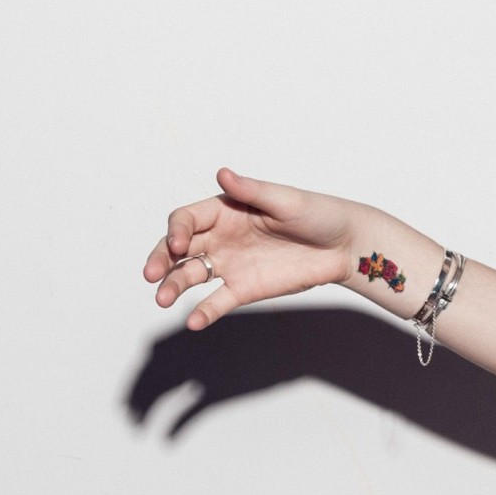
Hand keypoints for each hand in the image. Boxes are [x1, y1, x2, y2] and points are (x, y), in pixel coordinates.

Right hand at [144, 167, 367, 330]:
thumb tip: (222, 173)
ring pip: (190, 275)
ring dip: (173, 286)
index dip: (177, 230)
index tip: (179, 243)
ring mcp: (230, 264)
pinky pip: (216, 301)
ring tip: (162, 299)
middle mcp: (221, 237)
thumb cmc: (318, 214)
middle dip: (161, 259)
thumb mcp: (286, 200)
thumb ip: (252, 191)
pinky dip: (203, 311)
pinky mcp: (243, 289)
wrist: (344, 246)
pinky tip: (194, 321)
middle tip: (152, 275)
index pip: (187, 219)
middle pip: (178, 248)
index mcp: (226, 210)